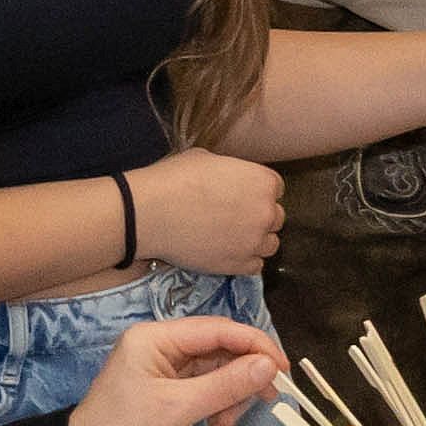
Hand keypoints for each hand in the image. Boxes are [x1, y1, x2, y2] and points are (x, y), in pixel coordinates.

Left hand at [66, 317, 287, 425]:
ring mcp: (170, 372)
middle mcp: (166, 348)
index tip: (282, 369)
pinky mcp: (174, 396)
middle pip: (223, 354)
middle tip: (267, 403)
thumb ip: (226, 384)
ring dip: (228, 410)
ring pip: (220, 380)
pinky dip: (216, 421)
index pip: (219, 329)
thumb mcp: (178, 407)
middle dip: (242, 383)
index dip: (255, 345)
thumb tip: (269, 365)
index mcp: (158, 338)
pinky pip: (208, 399)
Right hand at [126, 146, 285, 275]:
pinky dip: (245, 260)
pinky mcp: (239, 265)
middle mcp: (266, 212)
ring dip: (255, 240)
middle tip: (232, 217)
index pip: (275, 189)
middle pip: (275, 217)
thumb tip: (228, 180)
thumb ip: (230, 172)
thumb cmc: (174, 179)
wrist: (150, 213)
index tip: (240, 195)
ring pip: (270, 244)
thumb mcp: (207, 159)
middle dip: (258, 216)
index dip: (256, 192)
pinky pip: (256, 265)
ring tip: (231, 237)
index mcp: (263, 182)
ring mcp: (254, 241)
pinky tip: (227, 252)